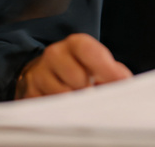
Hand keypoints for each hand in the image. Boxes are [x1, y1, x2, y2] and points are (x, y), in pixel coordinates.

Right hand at [15, 34, 132, 98]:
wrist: (45, 71)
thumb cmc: (79, 67)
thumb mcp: (97, 63)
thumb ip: (114, 72)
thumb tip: (126, 85)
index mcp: (75, 43)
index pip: (89, 51)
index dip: (105, 68)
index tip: (119, 83)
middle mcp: (54, 54)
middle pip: (77, 77)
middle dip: (90, 90)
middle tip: (96, 97)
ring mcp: (38, 73)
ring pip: (62, 95)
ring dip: (75, 103)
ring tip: (80, 102)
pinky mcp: (28, 92)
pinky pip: (47, 107)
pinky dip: (59, 111)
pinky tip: (65, 109)